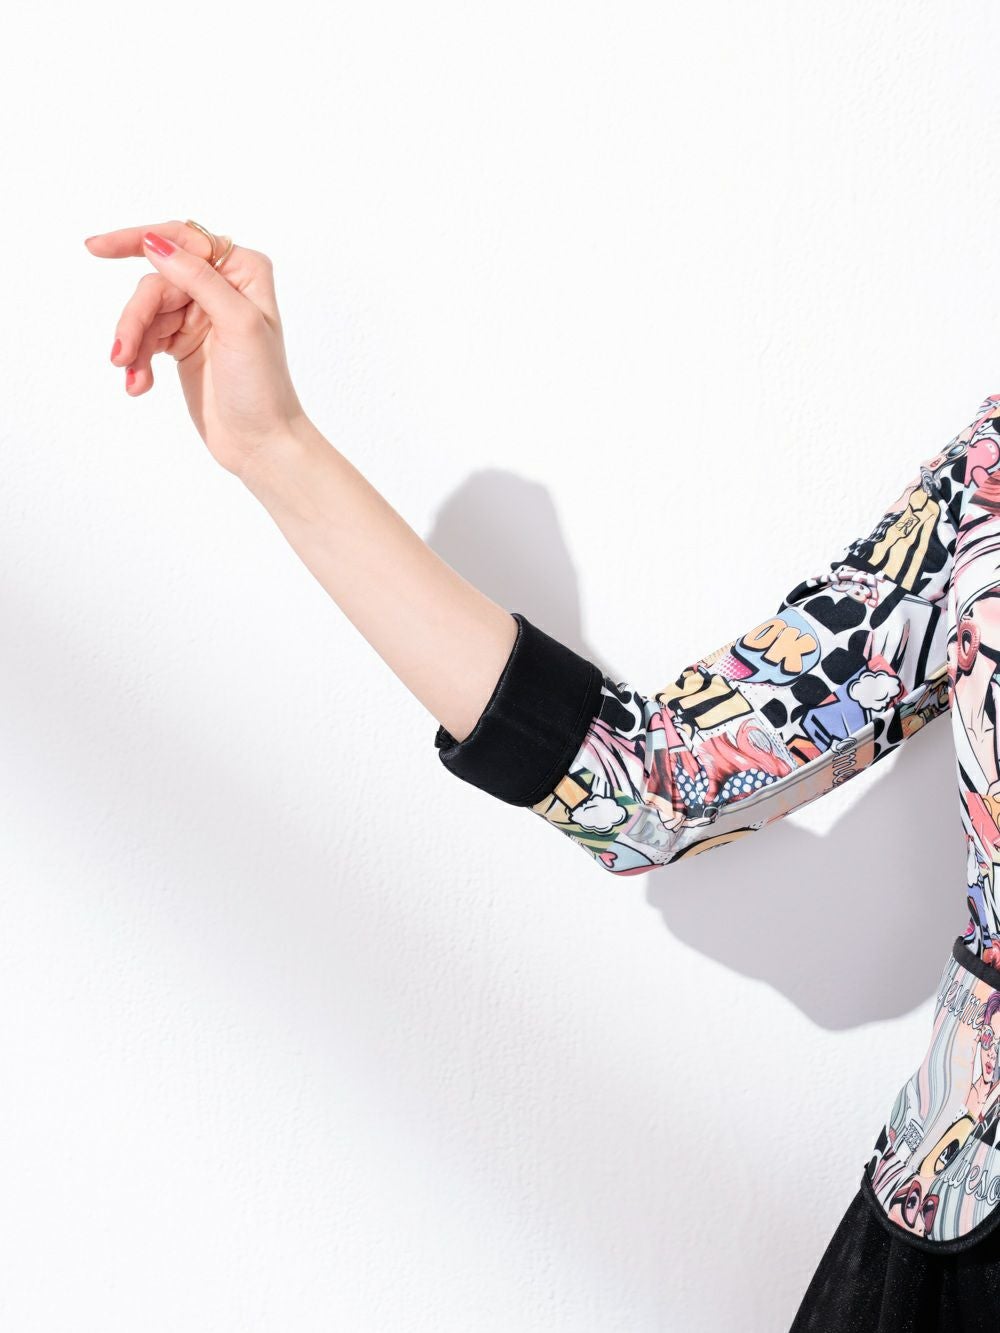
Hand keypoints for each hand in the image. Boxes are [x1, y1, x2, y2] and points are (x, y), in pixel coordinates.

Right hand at [84, 221, 309, 477]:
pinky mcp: (183, 343)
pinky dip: (139, 361)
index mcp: (242, 271)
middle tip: (121, 354)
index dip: (136, 240)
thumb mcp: (238, 325)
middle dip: (136, 317)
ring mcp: (200, 315)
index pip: (182, 241)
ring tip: (130, 375)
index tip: (95, 248)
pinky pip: (146, 339)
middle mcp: (221, 287)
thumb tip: (156, 243)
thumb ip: (199, 279)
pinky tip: (139, 385)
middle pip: (157, 282)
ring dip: (134, 345)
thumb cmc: (263, 387)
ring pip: (146, 312)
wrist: (262, 444)